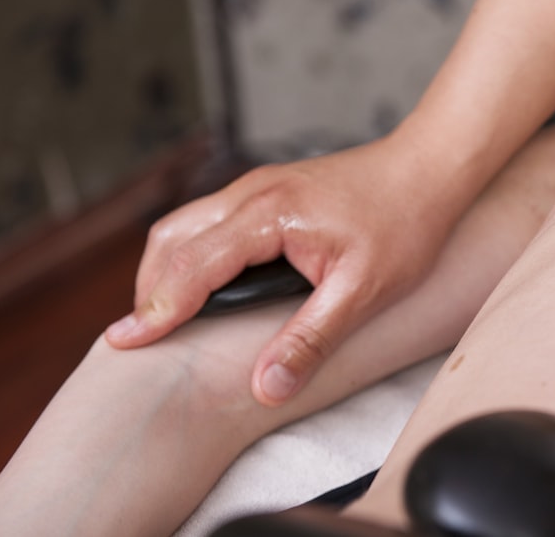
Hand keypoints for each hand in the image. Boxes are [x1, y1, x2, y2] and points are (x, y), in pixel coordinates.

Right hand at [105, 137, 462, 405]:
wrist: (431, 167)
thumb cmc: (405, 222)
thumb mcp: (364, 291)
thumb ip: (312, 339)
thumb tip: (266, 386)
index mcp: (270, 215)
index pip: (192, 266)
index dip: (156, 309)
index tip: (123, 344)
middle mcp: (253, 192)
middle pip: (172, 238)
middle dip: (151, 289)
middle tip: (142, 339)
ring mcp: (259, 187)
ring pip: (186, 224)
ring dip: (168, 269)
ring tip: (167, 318)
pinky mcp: (269, 191)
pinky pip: (210, 219)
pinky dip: (192, 253)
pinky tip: (206, 285)